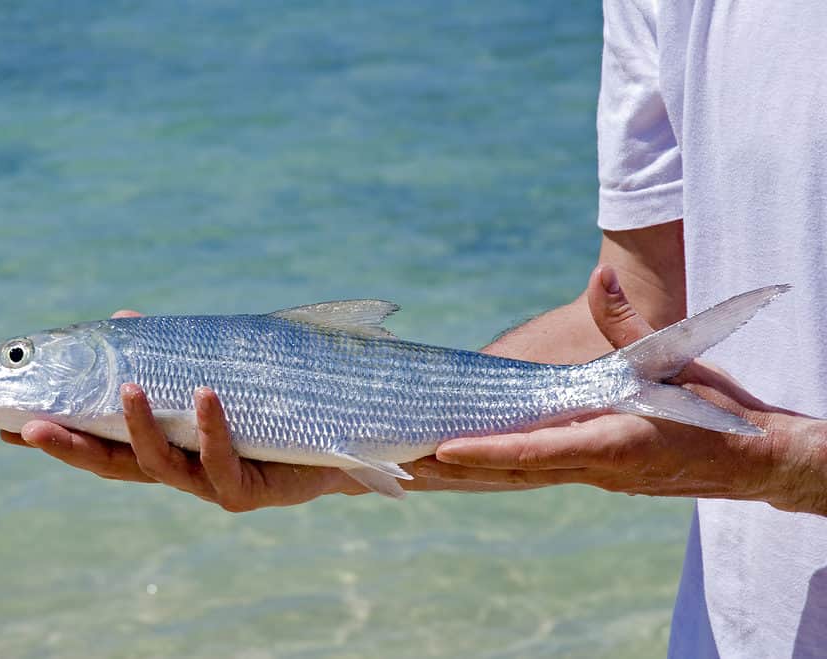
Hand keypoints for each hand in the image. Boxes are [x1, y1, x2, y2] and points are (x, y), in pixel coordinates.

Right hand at [0, 310, 363, 510]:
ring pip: (162, 464)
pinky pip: (223, 460)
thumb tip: (121, 318)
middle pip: (113, 463)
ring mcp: (211, 484)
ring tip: (126, 386)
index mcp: (165, 446)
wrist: (337, 440)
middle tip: (27, 426)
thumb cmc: (268, 406)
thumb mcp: (212, 372)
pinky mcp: (249, 490)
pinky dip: (211, 426)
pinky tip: (203, 393)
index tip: (2, 423)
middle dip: (70, 447)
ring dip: (139, 426)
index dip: (53, 436)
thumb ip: (167, 354)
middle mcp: (179, 470)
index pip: (96, 442)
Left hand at [421, 266, 826, 515]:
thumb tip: (601, 275)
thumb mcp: (675, 358)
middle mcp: (595, 467)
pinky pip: (531, 473)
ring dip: (465, 476)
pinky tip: (461, 465)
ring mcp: (591, 476)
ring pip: (516, 477)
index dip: (489, 450)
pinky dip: (493, 469)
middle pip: (512, 471)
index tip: (444, 451)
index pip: (538, 450)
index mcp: (614, 442)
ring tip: (411, 471)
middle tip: (399, 467)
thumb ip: (629, 322)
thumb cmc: (717, 408)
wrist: (753, 458)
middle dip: (455, 471)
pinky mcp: (592, 474)